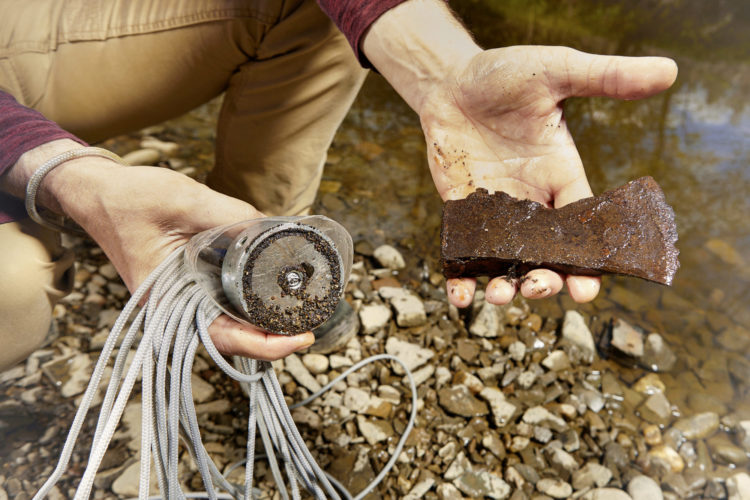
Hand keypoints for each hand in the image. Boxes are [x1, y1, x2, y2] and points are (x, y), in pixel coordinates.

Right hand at [4, 143, 313, 359]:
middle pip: (233, 338)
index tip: (300, 339)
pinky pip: (223, 301)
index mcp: (168, 301)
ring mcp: (182, 297)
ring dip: (265, 322)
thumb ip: (232, 216)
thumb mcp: (185, 201)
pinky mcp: (188, 283)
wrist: (97, 192)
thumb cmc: (129, 200)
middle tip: (314, 323)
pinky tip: (275, 292)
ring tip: (303, 313)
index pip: (224, 338)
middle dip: (275, 337)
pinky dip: (250, 301)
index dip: (266, 345)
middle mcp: (175, 307)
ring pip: (230, 322)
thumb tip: (274, 230)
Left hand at [418, 46, 677, 306]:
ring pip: (507, 262)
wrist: (452, 81)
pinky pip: (462, 254)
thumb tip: (668, 69)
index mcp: (563, 178)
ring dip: (506, 286)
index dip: (589, 261)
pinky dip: (460, 278)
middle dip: (548, 280)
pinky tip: (461, 297)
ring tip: (500, 294)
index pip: (584, 228)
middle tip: (541, 287)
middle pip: (547, 256)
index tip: (588, 290)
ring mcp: (494, 212)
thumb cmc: (505, 75)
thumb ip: (606, 76)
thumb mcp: (556, 71)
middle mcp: (532, 203)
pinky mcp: (460, 213)